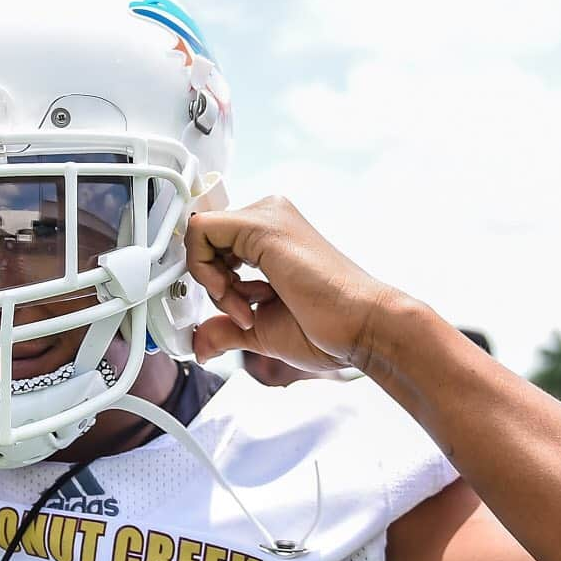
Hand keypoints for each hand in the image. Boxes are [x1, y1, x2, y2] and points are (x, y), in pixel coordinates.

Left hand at [185, 195, 402, 372]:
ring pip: (199, 234)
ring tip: (246, 309)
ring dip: (210, 282)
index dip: (210, 280)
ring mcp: (267, 217)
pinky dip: (203, 270)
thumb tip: (200, 343)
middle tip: (241, 312)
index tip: (233, 310)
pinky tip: (234, 296)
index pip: (213, 245)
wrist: (360, 328)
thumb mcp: (259, 329)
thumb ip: (225, 329)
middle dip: (210, 283)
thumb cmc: (327, 329)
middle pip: (204, 239)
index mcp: (270, 236)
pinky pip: (201, 230)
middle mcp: (269, 218)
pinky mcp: (262, 224)